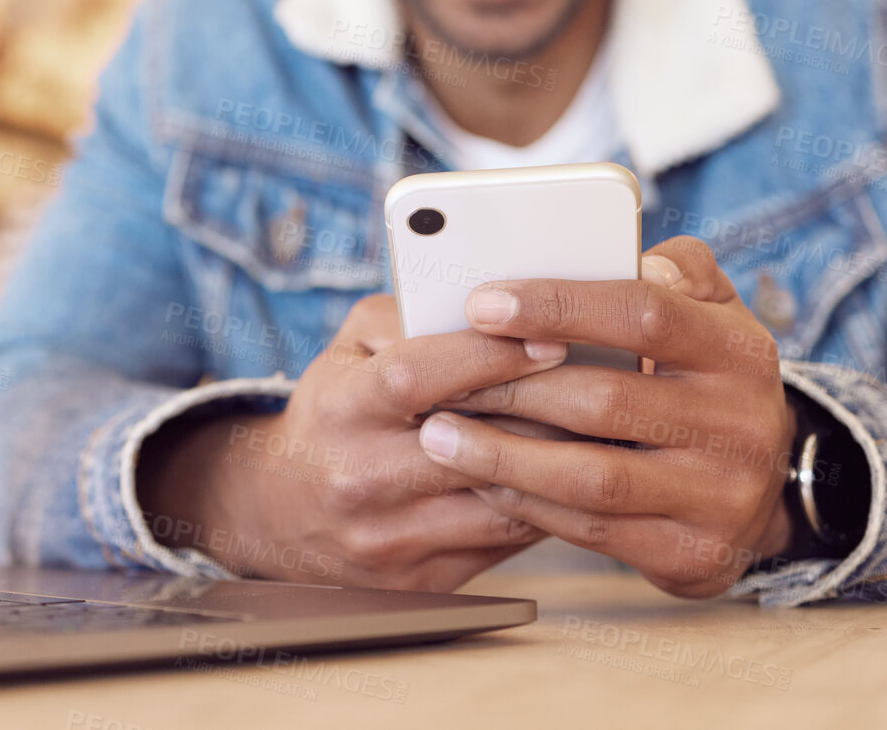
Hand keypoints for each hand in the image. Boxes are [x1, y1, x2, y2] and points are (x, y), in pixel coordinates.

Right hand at [137, 294, 568, 590]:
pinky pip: (505, 544)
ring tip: (603, 431)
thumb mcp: (350, 348)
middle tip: (605, 384)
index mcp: (342, 408)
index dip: (486, 357)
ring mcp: (390, 537)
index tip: (549, 337)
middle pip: (471, 446)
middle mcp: (360, 477)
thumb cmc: (335, 411)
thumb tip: (492, 305)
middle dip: (544, 412)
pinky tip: (573, 476)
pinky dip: (546, 507)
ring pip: (501, 503)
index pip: (416, 378)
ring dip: (560, 466)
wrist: (282, 512)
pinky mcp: (421, 581)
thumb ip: (409, 316)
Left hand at [418, 236, 797, 597]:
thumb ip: (672, 270)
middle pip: (606, 399)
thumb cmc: (705, 380)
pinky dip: (528, 504)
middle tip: (443, 379)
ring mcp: (721, 495)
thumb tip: (622, 252)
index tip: (482, 304)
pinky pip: (592, 529)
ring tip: (441, 436)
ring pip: (592, 476)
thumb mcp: (710, 313)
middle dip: (511, 388)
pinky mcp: (693, 553)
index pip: (644, 313)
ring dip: (504, 456)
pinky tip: (483, 480)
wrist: (762, 491)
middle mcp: (742, 422)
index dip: (558, 305)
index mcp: (740, 349)